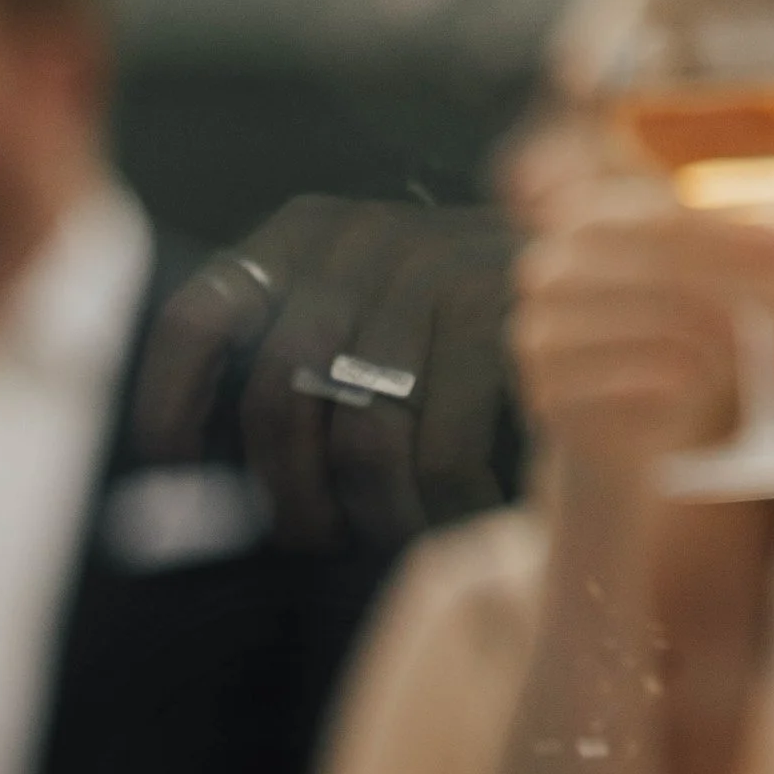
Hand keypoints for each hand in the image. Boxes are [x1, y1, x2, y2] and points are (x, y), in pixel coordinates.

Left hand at [131, 194, 518, 550]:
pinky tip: (441, 519)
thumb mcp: (353, 339)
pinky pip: (435, 443)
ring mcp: (430, 259)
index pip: (200, 319)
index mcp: (300, 236)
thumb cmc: (445, 346)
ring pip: (359, 429)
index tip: (178, 473)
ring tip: (373, 536)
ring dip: (361, 508)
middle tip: (305, 538)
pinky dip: (432, 503)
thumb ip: (280, 384)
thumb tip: (175, 491)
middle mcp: (357, 235)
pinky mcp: (493, 301)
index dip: (173, 406)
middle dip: (284, 487)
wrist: (600, 292)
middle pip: (277, 392)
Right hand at [511, 181, 773, 477]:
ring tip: (742, 349)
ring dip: (711, 337)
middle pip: (658, 269)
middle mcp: (549, 272)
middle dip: (738, 284)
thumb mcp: (694, 276)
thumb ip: (732, 249)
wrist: (605, 417)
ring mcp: (540, 334)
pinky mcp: (548, 394)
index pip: (666, 218)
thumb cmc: (658, 332)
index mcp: (585, 221)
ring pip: (645, 325)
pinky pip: (623, 384)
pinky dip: (672, 382)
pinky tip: (697, 382)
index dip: (737, 235)